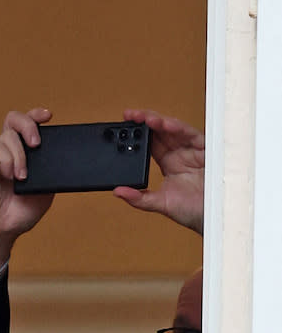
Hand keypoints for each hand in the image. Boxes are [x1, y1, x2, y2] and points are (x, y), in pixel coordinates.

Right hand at [0, 107, 55, 278]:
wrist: (0, 230)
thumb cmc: (20, 212)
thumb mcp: (46, 192)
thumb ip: (51, 173)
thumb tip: (62, 159)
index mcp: (26, 155)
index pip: (29, 125)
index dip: (37, 115)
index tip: (49, 116)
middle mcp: (11, 151)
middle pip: (14, 119)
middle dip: (28, 124)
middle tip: (36, 142)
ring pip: (8, 136)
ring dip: (19, 155)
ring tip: (22, 176)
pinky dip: (8, 161)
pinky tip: (10, 177)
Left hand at [112, 109, 203, 233]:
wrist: (215, 216)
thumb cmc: (193, 211)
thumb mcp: (161, 204)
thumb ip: (139, 198)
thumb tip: (118, 192)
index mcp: (168, 162)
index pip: (149, 143)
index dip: (136, 133)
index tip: (122, 126)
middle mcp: (179, 153)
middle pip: (159, 131)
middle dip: (145, 121)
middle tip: (130, 115)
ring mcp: (192, 150)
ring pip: (173, 129)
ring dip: (159, 122)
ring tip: (145, 119)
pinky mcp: (205, 150)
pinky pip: (191, 134)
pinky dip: (178, 128)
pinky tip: (166, 125)